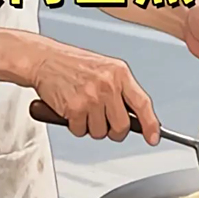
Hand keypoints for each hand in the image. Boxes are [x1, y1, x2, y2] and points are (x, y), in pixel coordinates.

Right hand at [28, 41, 160, 144]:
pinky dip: (75, 125)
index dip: (151, 125)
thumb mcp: (105, 68)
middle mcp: (108, 85)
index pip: (143, 104)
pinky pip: (80, 131)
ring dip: (90, 126)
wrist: (44, 60)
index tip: (154, 137)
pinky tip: (71, 109)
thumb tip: (136, 116)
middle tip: (103, 121)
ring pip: (100, 132)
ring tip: (82, 108)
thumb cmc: (72, 64)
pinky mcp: (74, 108)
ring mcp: (92, 97)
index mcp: (119, 73)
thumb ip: (121, 89)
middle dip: (113, 130)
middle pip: (122, 126)